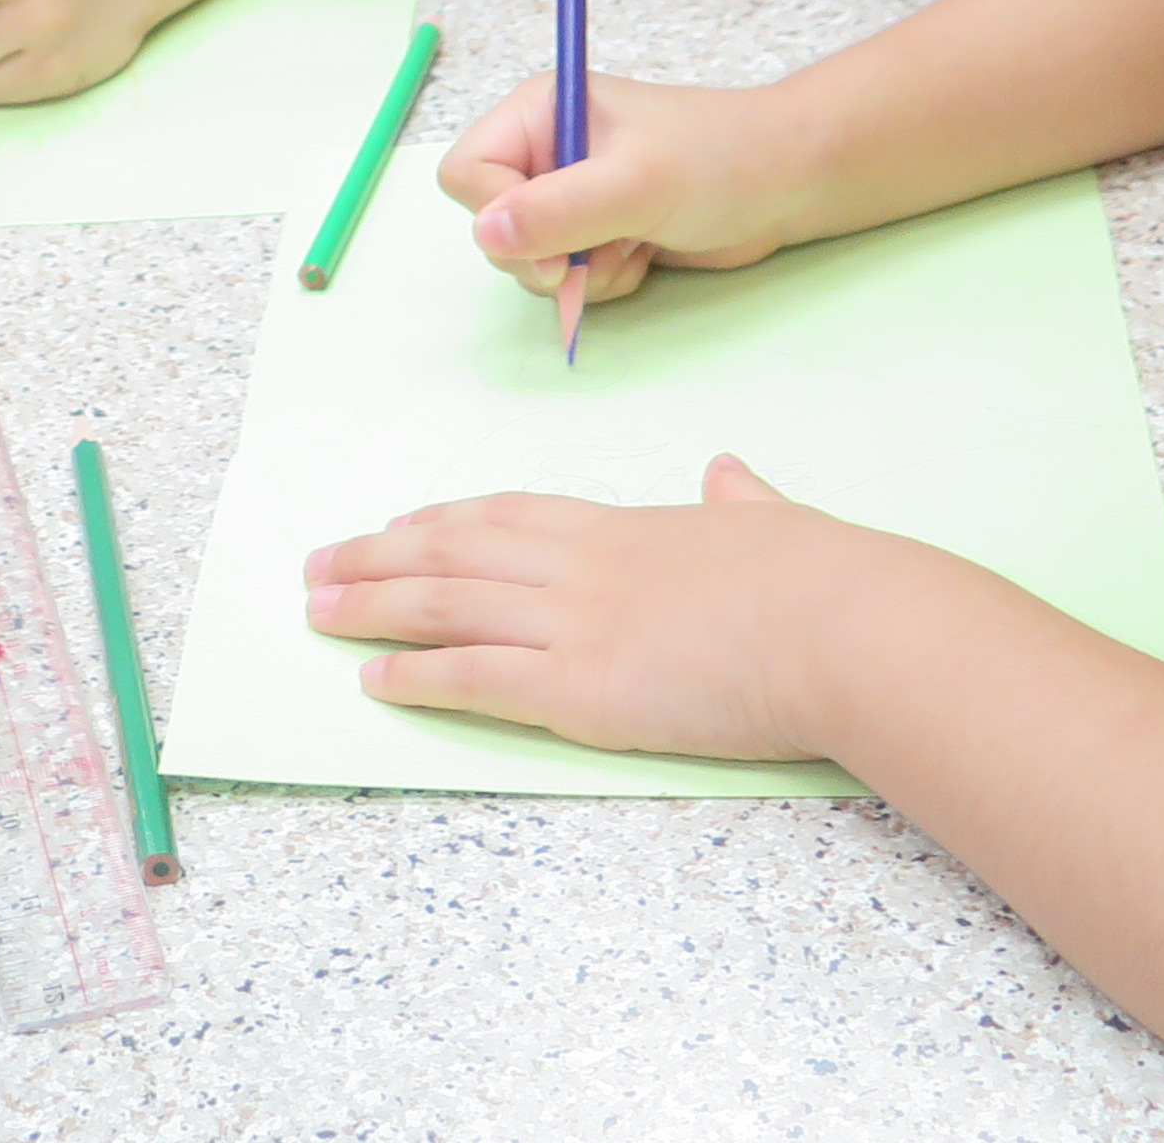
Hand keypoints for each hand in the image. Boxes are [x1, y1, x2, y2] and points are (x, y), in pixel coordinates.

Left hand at [304, 460, 874, 760]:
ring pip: (446, 606)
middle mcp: (583, 567)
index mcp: (625, 528)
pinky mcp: (583, 689)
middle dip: (378, 557)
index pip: (508, 515)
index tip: (397, 526)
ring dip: (372, 607)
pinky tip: (373, 679)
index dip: (443, 522)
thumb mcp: (772, 521)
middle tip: (318, 564)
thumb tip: (731, 474)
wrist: (846, 625)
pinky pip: (478, 678)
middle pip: (455, 552)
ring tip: (316, 611)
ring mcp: (577, 625)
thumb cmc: (827, 579)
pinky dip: (418, 676)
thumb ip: (742, 502)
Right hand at [436, 69, 811, 304]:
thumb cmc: (718, 161)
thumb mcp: (636, 183)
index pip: (467, 172)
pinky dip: (600, 281)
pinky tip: (643, 256)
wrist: (789, 184)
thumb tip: (486, 236)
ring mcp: (570, 194)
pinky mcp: (596, 231)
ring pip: (528, 259)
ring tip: (634, 247)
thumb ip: (559, 210)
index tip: (553, 244)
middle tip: (603, 250)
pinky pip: (566, 277)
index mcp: (539, 112)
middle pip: (491, 224)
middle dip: (544, 254)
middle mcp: (545, 150)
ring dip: (579, 272)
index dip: (498, 214)